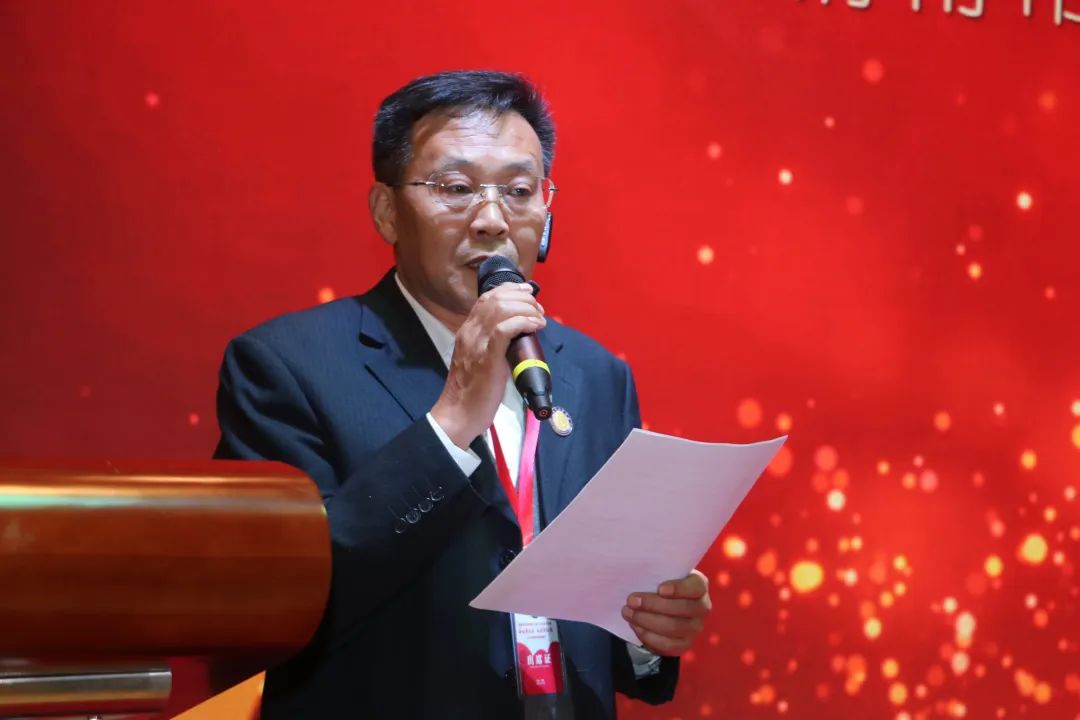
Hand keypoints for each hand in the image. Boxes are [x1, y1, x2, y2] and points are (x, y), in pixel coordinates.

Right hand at [431, 282, 544, 447]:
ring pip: (502, 309)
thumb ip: (492, 344)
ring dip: (526, 309)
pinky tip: (535, 326)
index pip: (486, 298)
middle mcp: (470, 332)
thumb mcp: (480, 359)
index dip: (510, 290)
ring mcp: (477, 344)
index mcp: (467, 332)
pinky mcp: (487, 357)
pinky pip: (505, 329)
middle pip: (496, 299)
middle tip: (538, 309)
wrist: (459, 414)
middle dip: (522, 298)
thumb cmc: (473, 391)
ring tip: (540, 318)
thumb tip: (517, 335)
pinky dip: (523, 322)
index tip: (528, 293)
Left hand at [622, 569, 710, 656]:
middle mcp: (702, 607)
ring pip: (673, 627)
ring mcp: (695, 627)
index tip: (660, 588)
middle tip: (631, 600)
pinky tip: (636, 626)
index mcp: (699, 586)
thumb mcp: (660, 575)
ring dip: (646, 620)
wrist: (660, 608)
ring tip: (628, 613)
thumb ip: (655, 573)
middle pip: (681, 609)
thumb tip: (636, 575)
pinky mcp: (685, 644)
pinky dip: (648, 635)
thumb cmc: (659, 586)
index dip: (679, 588)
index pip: (696, 587)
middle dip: (653, 605)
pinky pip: (667, 644)